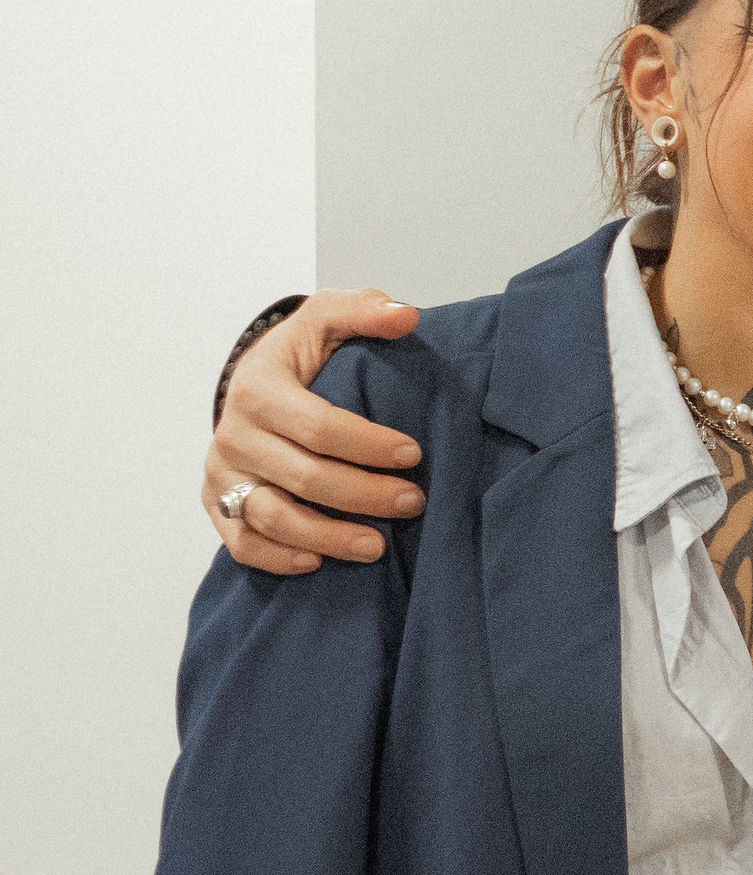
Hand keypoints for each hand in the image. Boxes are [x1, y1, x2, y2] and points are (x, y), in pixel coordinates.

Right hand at [202, 290, 425, 573]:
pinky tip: (317, 563)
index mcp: (258, 389)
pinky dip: (278, 558)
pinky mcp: (217, 504)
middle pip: (304, 477)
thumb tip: (404, 315)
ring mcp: (223, 474)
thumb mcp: (328, 319)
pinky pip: (243, 543)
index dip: (369, 445)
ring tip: (378, 547)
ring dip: (328, 538)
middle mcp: (233, 434)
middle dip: (365, 495)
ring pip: (273, 518)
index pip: (318, 426)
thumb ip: (364, 311)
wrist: (254, 382)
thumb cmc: (300, 355)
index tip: (414, 454)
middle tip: (414, 502)